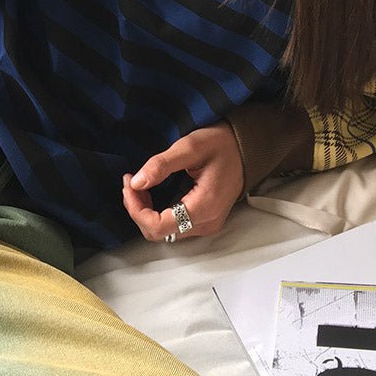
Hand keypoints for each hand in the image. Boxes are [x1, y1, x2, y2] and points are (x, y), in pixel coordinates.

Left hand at [122, 123, 244, 242]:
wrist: (245, 148)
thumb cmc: (221, 144)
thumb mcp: (190, 147)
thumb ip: (161, 165)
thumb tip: (136, 183)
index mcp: (204, 207)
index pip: (158, 226)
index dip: (136, 209)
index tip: (129, 184)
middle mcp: (206, 223)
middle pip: (158, 232)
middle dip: (137, 209)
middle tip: (131, 182)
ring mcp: (206, 225)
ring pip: (164, 231)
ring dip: (145, 211)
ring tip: (139, 185)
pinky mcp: (204, 220)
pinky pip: (173, 225)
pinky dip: (156, 212)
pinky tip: (152, 193)